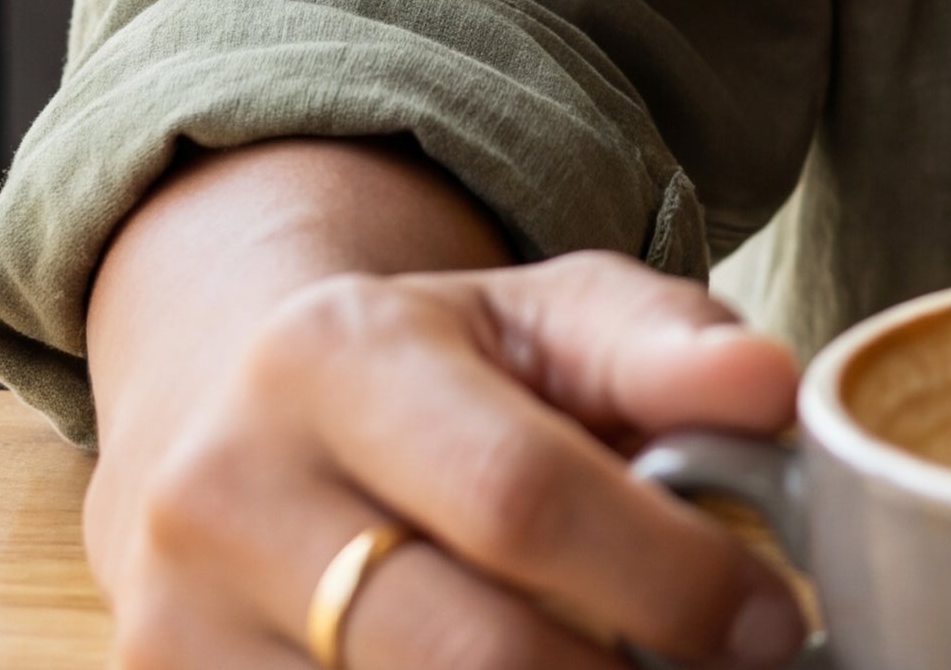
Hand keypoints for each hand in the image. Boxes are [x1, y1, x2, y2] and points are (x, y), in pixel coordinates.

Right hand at [91, 242, 806, 669]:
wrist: (221, 429)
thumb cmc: (428, 375)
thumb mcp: (543, 315)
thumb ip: (663, 342)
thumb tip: (773, 388)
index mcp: (330, 358)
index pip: (520, 496)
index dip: (666, 575)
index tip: (770, 619)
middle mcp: (227, 495)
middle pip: (469, 653)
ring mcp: (177, 634)